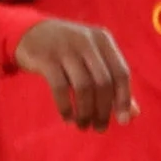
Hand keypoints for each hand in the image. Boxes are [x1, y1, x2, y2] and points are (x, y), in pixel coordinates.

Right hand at [13, 20, 134, 128]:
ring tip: (83, 125)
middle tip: (100, 128)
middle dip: (104, 110)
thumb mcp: (92, 58)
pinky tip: (68, 118)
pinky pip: (60, 88)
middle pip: (103, 82)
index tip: (123, 121)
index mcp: (103, 40)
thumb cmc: (68, 50)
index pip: (121, 72)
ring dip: (85, 112)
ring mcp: (65, 49)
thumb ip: (113, 83)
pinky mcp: (45, 58)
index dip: (124, 99)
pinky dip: (65, 107)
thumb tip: (133, 114)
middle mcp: (87, 42)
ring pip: (83, 87)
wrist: (28, 32)